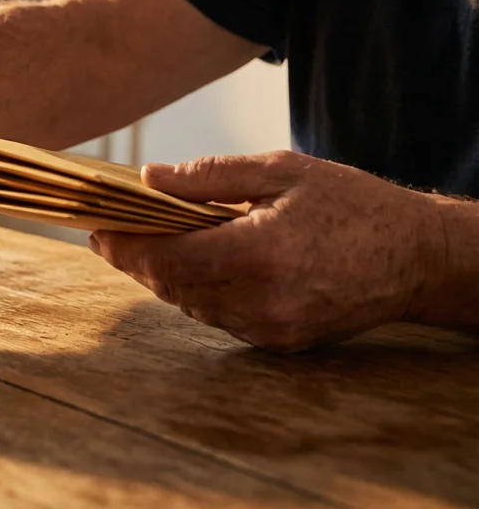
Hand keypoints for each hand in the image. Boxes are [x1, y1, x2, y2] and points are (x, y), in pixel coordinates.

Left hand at [89, 151, 445, 351]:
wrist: (418, 257)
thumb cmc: (352, 205)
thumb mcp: (281, 172)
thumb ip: (210, 177)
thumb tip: (150, 178)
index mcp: (257, 254)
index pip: (167, 259)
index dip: (125, 247)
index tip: (97, 230)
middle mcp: (261, 300)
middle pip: (172, 287)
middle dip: (139, 260)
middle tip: (116, 233)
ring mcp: (271, 328)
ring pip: (192, 307)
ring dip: (168, 278)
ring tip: (154, 244)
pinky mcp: (281, 343)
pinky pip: (221, 319)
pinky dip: (202, 294)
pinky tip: (200, 266)